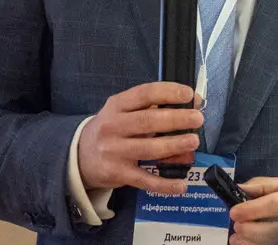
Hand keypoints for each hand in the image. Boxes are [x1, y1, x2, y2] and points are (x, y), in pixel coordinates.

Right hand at [77, 81, 203, 194]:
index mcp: (117, 105)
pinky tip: (181, 184)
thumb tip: (190, 101)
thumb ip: (150, 105)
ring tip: (193, 141)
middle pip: (148, 121)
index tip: (188, 94)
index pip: (144, 94)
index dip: (168, 92)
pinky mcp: (117, 174)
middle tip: (197, 118)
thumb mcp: (122, 110)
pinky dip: (164, 184)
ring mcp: (114, 151)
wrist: (81, 156)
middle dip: (176, 119)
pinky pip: (145, 180)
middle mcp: (113, 126)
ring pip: (148, 149)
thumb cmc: (111, 128)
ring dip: (174, 145)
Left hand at [229, 176, 277, 244]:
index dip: (249, 210)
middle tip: (237, 226)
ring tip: (237, 240)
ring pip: (269, 244)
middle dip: (247, 230)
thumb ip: (267, 184)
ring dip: (249, 244)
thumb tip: (242, 186)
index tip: (234, 212)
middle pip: (267, 231)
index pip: (271, 205)